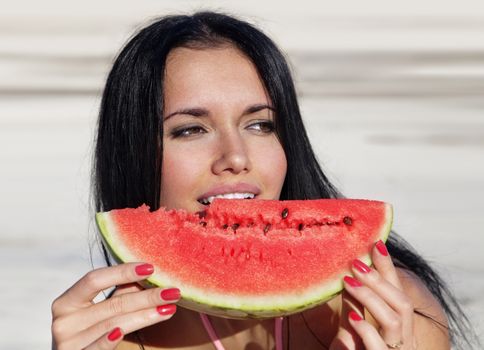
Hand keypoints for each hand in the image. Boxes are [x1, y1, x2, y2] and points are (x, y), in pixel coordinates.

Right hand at [51, 263, 179, 349]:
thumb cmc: (92, 333)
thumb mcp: (103, 311)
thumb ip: (120, 293)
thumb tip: (150, 273)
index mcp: (67, 302)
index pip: (95, 279)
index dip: (122, 272)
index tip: (151, 268)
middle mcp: (63, 322)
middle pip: (112, 303)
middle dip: (146, 296)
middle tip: (172, 291)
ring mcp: (68, 343)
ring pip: (113, 324)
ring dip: (144, 316)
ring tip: (169, 309)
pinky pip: (97, 348)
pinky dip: (108, 340)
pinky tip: (122, 332)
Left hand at [330, 241, 414, 348]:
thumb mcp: (352, 328)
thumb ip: (353, 306)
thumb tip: (347, 275)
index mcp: (397, 326)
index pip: (397, 291)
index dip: (389, 268)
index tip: (377, 243)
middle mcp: (402, 338)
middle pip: (402, 302)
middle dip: (381, 279)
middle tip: (355, 262)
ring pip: (395, 319)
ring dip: (372, 297)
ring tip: (349, 281)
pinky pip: (380, 346)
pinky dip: (367, 329)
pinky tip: (352, 316)